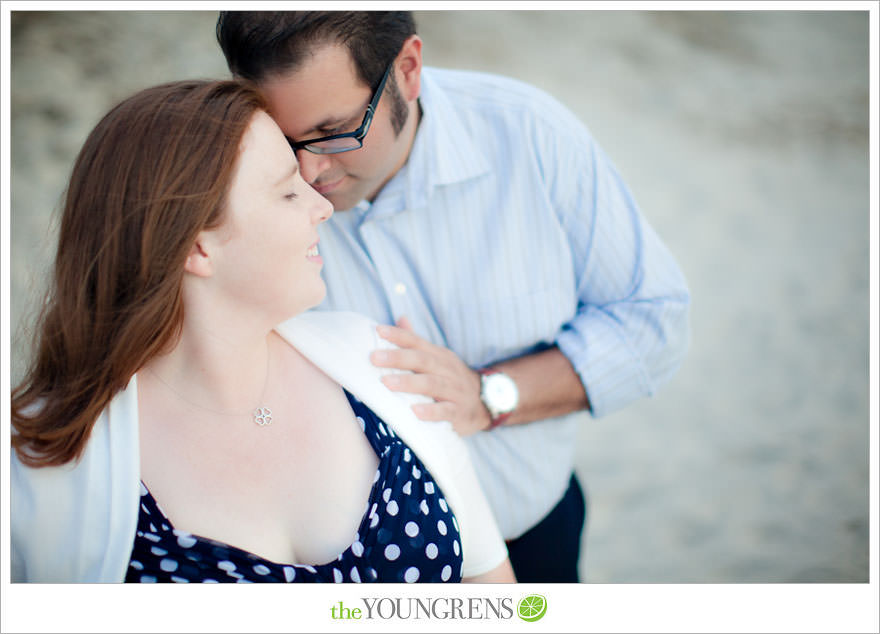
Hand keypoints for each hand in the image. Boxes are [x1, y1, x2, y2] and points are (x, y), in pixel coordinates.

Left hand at [371, 317, 490, 435]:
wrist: (486, 401)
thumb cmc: (451, 378)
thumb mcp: (438, 358)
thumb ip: (417, 341)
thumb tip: (400, 318)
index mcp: (438, 355)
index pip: (417, 342)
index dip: (398, 335)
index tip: (378, 331)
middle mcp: (446, 370)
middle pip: (422, 360)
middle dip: (398, 358)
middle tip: (374, 358)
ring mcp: (454, 390)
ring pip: (432, 384)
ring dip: (409, 383)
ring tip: (386, 383)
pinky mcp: (459, 412)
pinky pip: (446, 411)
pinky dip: (431, 412)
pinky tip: (415, 412)